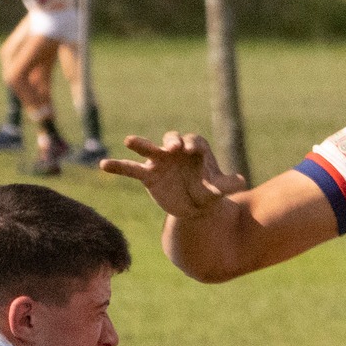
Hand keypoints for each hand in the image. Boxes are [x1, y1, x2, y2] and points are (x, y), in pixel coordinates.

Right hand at [98, 132, 248, 219]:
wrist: (194, 206)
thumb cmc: (208, 192)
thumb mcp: (218, 190)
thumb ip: (227, 184)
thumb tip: (242, 181)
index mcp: (196, 150)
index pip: (194, 142)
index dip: (192, 145)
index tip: (191, 151)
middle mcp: (176, 151)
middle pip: (172, 139)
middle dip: (172, 140)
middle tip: (174, 146)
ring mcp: (160, 161)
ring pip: (149, 149)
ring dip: (140, 144)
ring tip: (129, 140)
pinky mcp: (147, 175)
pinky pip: (131, 169)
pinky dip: (117, 166)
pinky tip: (103, 165)